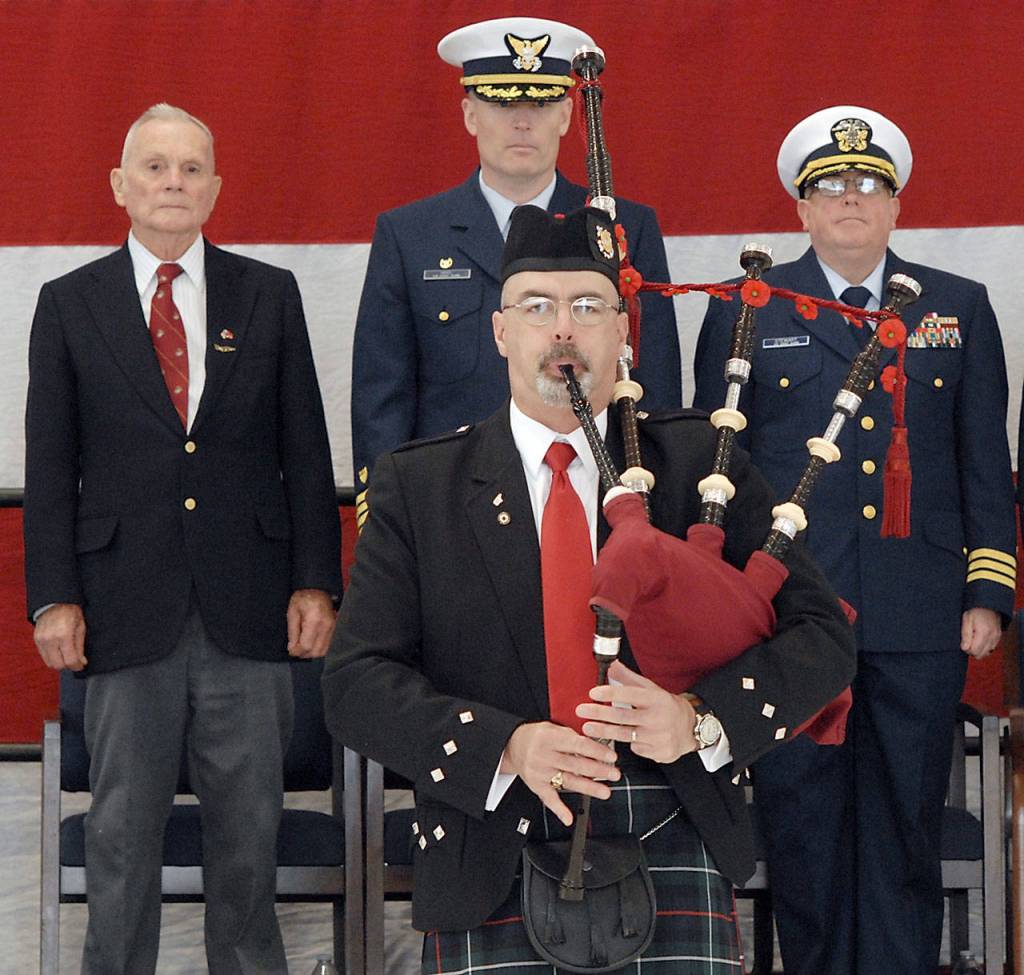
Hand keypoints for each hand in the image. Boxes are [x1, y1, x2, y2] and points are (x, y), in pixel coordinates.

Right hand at [34, 603, 86, 670]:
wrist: (56, 602)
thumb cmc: (71, 612)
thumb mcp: (81, 628)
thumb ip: (80, 647)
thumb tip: (81, 662)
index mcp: (64, 635)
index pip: (69, 660)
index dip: (77, 666)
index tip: (81, 665)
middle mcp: (50, 639)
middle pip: (58, 664)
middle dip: (68, 666)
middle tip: (75, 662)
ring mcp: (41, 639)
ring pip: (49, 662)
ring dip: (59, 662)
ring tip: (67, 656)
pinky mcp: (36, 639)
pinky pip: (43, 655)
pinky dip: (52, 657)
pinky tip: (59, 651)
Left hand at [286, 589, 335, 657]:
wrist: (317, 588)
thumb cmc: (303, 598)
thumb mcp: (292, 613)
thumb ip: (292, 632)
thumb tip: (292, 648)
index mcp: (314, 621)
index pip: (306, 645)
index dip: (296, 651)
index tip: (290, 649)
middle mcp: (326, 626)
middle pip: (316, 651)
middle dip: (304, 654)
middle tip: (295, 649)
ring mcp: (332, 628)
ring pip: (323, 650)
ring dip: (311, 652)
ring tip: (302, 646)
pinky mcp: (334, 628)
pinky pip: (327, 644)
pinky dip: (318, 647)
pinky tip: (310, 642)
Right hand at [500, 721, 618, 826]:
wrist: (512, 744)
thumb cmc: (537, 735)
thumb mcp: (554, 728)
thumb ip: (573, 737)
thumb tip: (596, 748)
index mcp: (550, 738)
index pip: (578, 745)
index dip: (597, 751)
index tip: (611, 756)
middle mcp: (544, 756)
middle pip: (576, 765)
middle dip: (598, 770)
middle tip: (614, 774)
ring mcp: (540, 772)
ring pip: (568, 781)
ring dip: (588, 788)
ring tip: (605, 792)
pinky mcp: (536, 785)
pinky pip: (549, 799)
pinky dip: (559, 810)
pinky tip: (569, 818)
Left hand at [577, 659, 697, 763]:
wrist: (690, 729)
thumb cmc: (664, 706)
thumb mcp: (650, 689)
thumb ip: (628, 678)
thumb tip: (610, 664)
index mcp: (656, 699)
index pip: (630, 694)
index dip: (610, 693)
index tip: (593, 692)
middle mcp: (658, 718)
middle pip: (623, 716)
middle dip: (599, 713)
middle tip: (580, 711)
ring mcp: (659, 737)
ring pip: (625, 735)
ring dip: (603, 731)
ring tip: (587, 728)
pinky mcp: (659, 753)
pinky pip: (635, 748)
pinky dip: (626, 743)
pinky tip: (623, 738)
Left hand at [960, 607, 1001, 658]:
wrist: (989, 605)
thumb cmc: (975, 611)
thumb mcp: (967, 620)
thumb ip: (966, 635)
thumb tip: (964, 649)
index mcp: (983, 632)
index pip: (974, 651)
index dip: (966, 649)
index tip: (964, 642)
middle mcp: (992, 637)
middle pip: (980, 655)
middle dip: (972, 651)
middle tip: (967, 641)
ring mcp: (997, 638)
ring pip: (986, 653)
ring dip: (978, 649)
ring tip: (974, 638)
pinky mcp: (998, 637)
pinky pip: (990, 649)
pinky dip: (984, 647)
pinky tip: (979, 639)